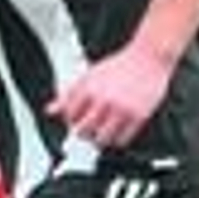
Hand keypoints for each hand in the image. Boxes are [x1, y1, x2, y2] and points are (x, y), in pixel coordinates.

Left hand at [46, 42, 174, 147]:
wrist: (148, 57)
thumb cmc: (120, 65)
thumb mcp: (89, 76)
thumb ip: (69, 94)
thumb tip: (50, 110)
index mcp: (89, 89)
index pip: (69, 116)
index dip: (71, 120)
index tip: (75, 121)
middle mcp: (103, 100)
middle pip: (82, 131)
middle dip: (83, 132)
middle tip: (87, 130)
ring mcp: (121, 109)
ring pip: (101, 139)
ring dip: (99, 139)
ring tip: (102, 132)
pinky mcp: (138, 116)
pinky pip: (122, 139)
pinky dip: (117, 140)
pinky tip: (117, 133)